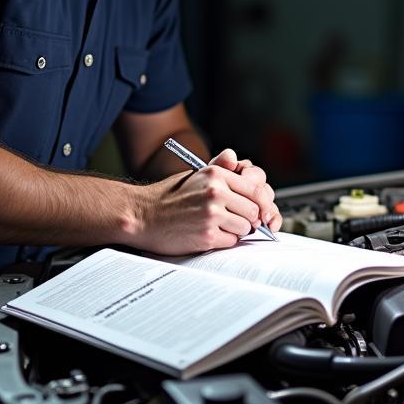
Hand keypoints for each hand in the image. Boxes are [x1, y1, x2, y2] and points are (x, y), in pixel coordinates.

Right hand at [133, 148, 279, 254]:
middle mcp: (216, 192)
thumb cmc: (168, 197)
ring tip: (218, 226)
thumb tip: (238, 161)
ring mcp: (212, 214)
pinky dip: (225, 241)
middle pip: (254, 210)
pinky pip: (232, 241)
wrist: (142, 215)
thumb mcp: (195, 175)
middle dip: (249, 218)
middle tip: (238, 220)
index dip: (261, 202)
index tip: (260, 209)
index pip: (256, 189)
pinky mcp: (207, 235)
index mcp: (216, 175)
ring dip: (237, 231)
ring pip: (246, 227)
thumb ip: (220, 168)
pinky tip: (209, 234)